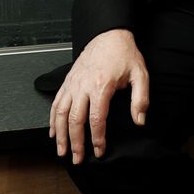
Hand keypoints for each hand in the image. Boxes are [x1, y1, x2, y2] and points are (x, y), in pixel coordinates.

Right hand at [49, 29, 149, 163]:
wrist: (109, 34)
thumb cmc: (124, 53)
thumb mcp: (140, 74)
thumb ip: (140, 99)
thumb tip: (139, 120)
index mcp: (101, 86)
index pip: (96, 119)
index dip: (97, 138)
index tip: (99, 151)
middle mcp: (83, 85)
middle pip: (75, 120)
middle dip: (75, 143)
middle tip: (77, 159)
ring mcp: (73, 83)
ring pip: (61, 113)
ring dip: (60, 134)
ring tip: (62, 151)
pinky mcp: (68, 81)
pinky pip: (56, 102)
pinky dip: (52, 119)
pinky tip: (53, 132)